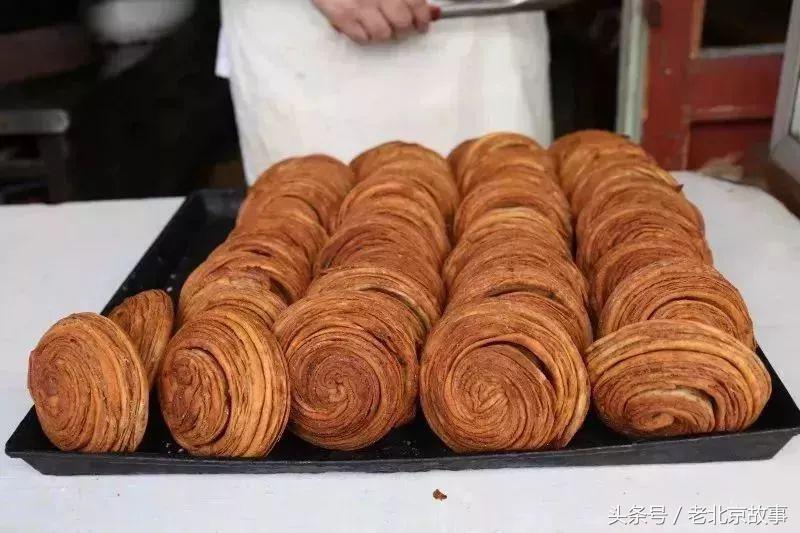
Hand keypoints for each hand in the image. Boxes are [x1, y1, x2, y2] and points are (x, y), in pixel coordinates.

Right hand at [313, 0, 433, 43]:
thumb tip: (434, 13)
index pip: (417, 6)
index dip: (422, 20)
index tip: (422, 25)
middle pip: (402, 24)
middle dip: (403, 28)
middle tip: (399, 26)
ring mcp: (358, 6)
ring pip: (383, 34)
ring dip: (383, 33)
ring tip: (377, 24)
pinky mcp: (341, 15)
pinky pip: (361, 38)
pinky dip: (364, 35)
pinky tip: (362, 25)